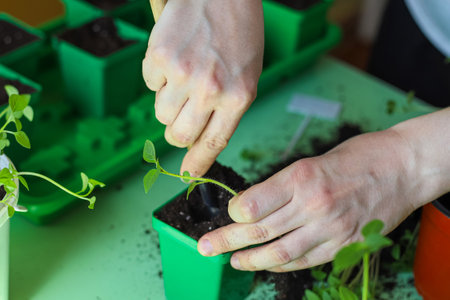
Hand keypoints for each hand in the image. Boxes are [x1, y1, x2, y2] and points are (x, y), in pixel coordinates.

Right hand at [142, 0, 263, 176]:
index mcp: (238, 97)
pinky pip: (149, 83)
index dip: (197, 165)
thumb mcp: (247, 76)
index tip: (186, 176)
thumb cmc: (239, 34)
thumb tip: (200, 140)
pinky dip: (158, 75)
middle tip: (184, 116)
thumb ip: (226, 110)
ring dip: (169, 102)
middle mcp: (210, 90)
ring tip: (184, 76)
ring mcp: (182, 74)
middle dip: (177, 132)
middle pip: (178, 136)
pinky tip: (176, 57)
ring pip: (161, 113)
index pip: (213, 144)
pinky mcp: (159, 56)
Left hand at [197, 128, 434, 271]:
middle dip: (226, 240)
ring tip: (231, 260)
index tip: (228, 214)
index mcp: (302, 177)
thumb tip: (252, 206)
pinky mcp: (345, 245)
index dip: (233, 213)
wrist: (403, 168)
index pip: (253, 204)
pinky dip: (280, 265)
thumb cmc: (358, 157)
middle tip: (205, 247)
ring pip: (279, 253)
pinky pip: (304, 261)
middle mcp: (313, 205)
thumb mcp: (313, 161)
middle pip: (259, 230)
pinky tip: (265, 264)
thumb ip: (283, 186)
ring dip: (249, 259)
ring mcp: (330, 229)